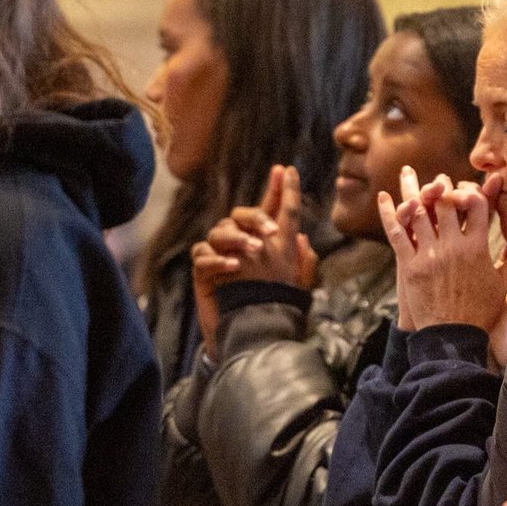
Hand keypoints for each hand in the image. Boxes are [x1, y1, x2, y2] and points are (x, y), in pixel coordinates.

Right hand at [191, 165, 316, 349]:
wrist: (252, 335)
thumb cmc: (274, 308)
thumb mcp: (296, 286)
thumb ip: (304, 262)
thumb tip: (303, 238)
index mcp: (265, 242)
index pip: (270, 209)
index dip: (277, 189)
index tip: (285, 169)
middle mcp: (242, 244)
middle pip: (240, 214)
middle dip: (256, 217)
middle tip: (270, 232)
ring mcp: (221, 256)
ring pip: (220, 231)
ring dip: (238, 238)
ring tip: (253, 252)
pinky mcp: (204, 273)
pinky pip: (203, 255)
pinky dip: (217, 259)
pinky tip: (233, 267)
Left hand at [385, 172, 506, 330]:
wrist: (453, 337)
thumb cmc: (479, 313)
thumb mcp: (503, 285)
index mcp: (478, 248)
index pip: (477, 206)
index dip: (473, 190)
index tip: (468, 187)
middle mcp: (454, 247)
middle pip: (447, 203)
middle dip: (442, 186)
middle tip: (439, 180)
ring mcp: (430, 255)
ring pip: (420, 211)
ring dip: (413, 189)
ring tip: (408, 173)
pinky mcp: (410, 265)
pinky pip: (397, 232)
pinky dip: (390, 213)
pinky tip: (385, 197)